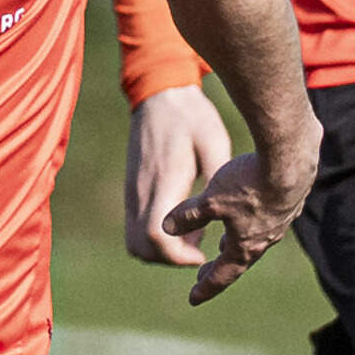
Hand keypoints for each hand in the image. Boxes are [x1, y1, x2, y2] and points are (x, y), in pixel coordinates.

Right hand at [122, 85, 231, 267]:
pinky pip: (135, 228)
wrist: (160, 95)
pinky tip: (181, 221)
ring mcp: (134, 192)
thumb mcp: (215, 145)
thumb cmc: (192, 118)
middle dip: (170, 258)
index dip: (179, 255)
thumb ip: (217, 181)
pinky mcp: (133, 190)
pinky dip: (155, 237)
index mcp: (164, 182)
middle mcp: (142, 192)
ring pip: (135, 242)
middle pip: (142, 248)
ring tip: (192, 236)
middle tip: (198, 249)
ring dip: (161, 250)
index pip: (157, 236)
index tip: (202, 253)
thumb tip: (221, 216)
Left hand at [159, 123, 315, 305]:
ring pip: (256, 237)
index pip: (223, 274)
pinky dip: (254, 222)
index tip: (193, 299)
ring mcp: (281, 219)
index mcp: (246, 245)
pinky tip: (252, 212)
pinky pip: (268, 218)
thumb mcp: (210, 201)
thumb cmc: (249, 183)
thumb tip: (166, 228)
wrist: (290, 159)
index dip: (206, 286)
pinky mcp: (291, 200)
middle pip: (240, 259)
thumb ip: (188, 216)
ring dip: (239, 243)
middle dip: (220, 268)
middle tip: (203, 276)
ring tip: (227, 244)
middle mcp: (267, 238)